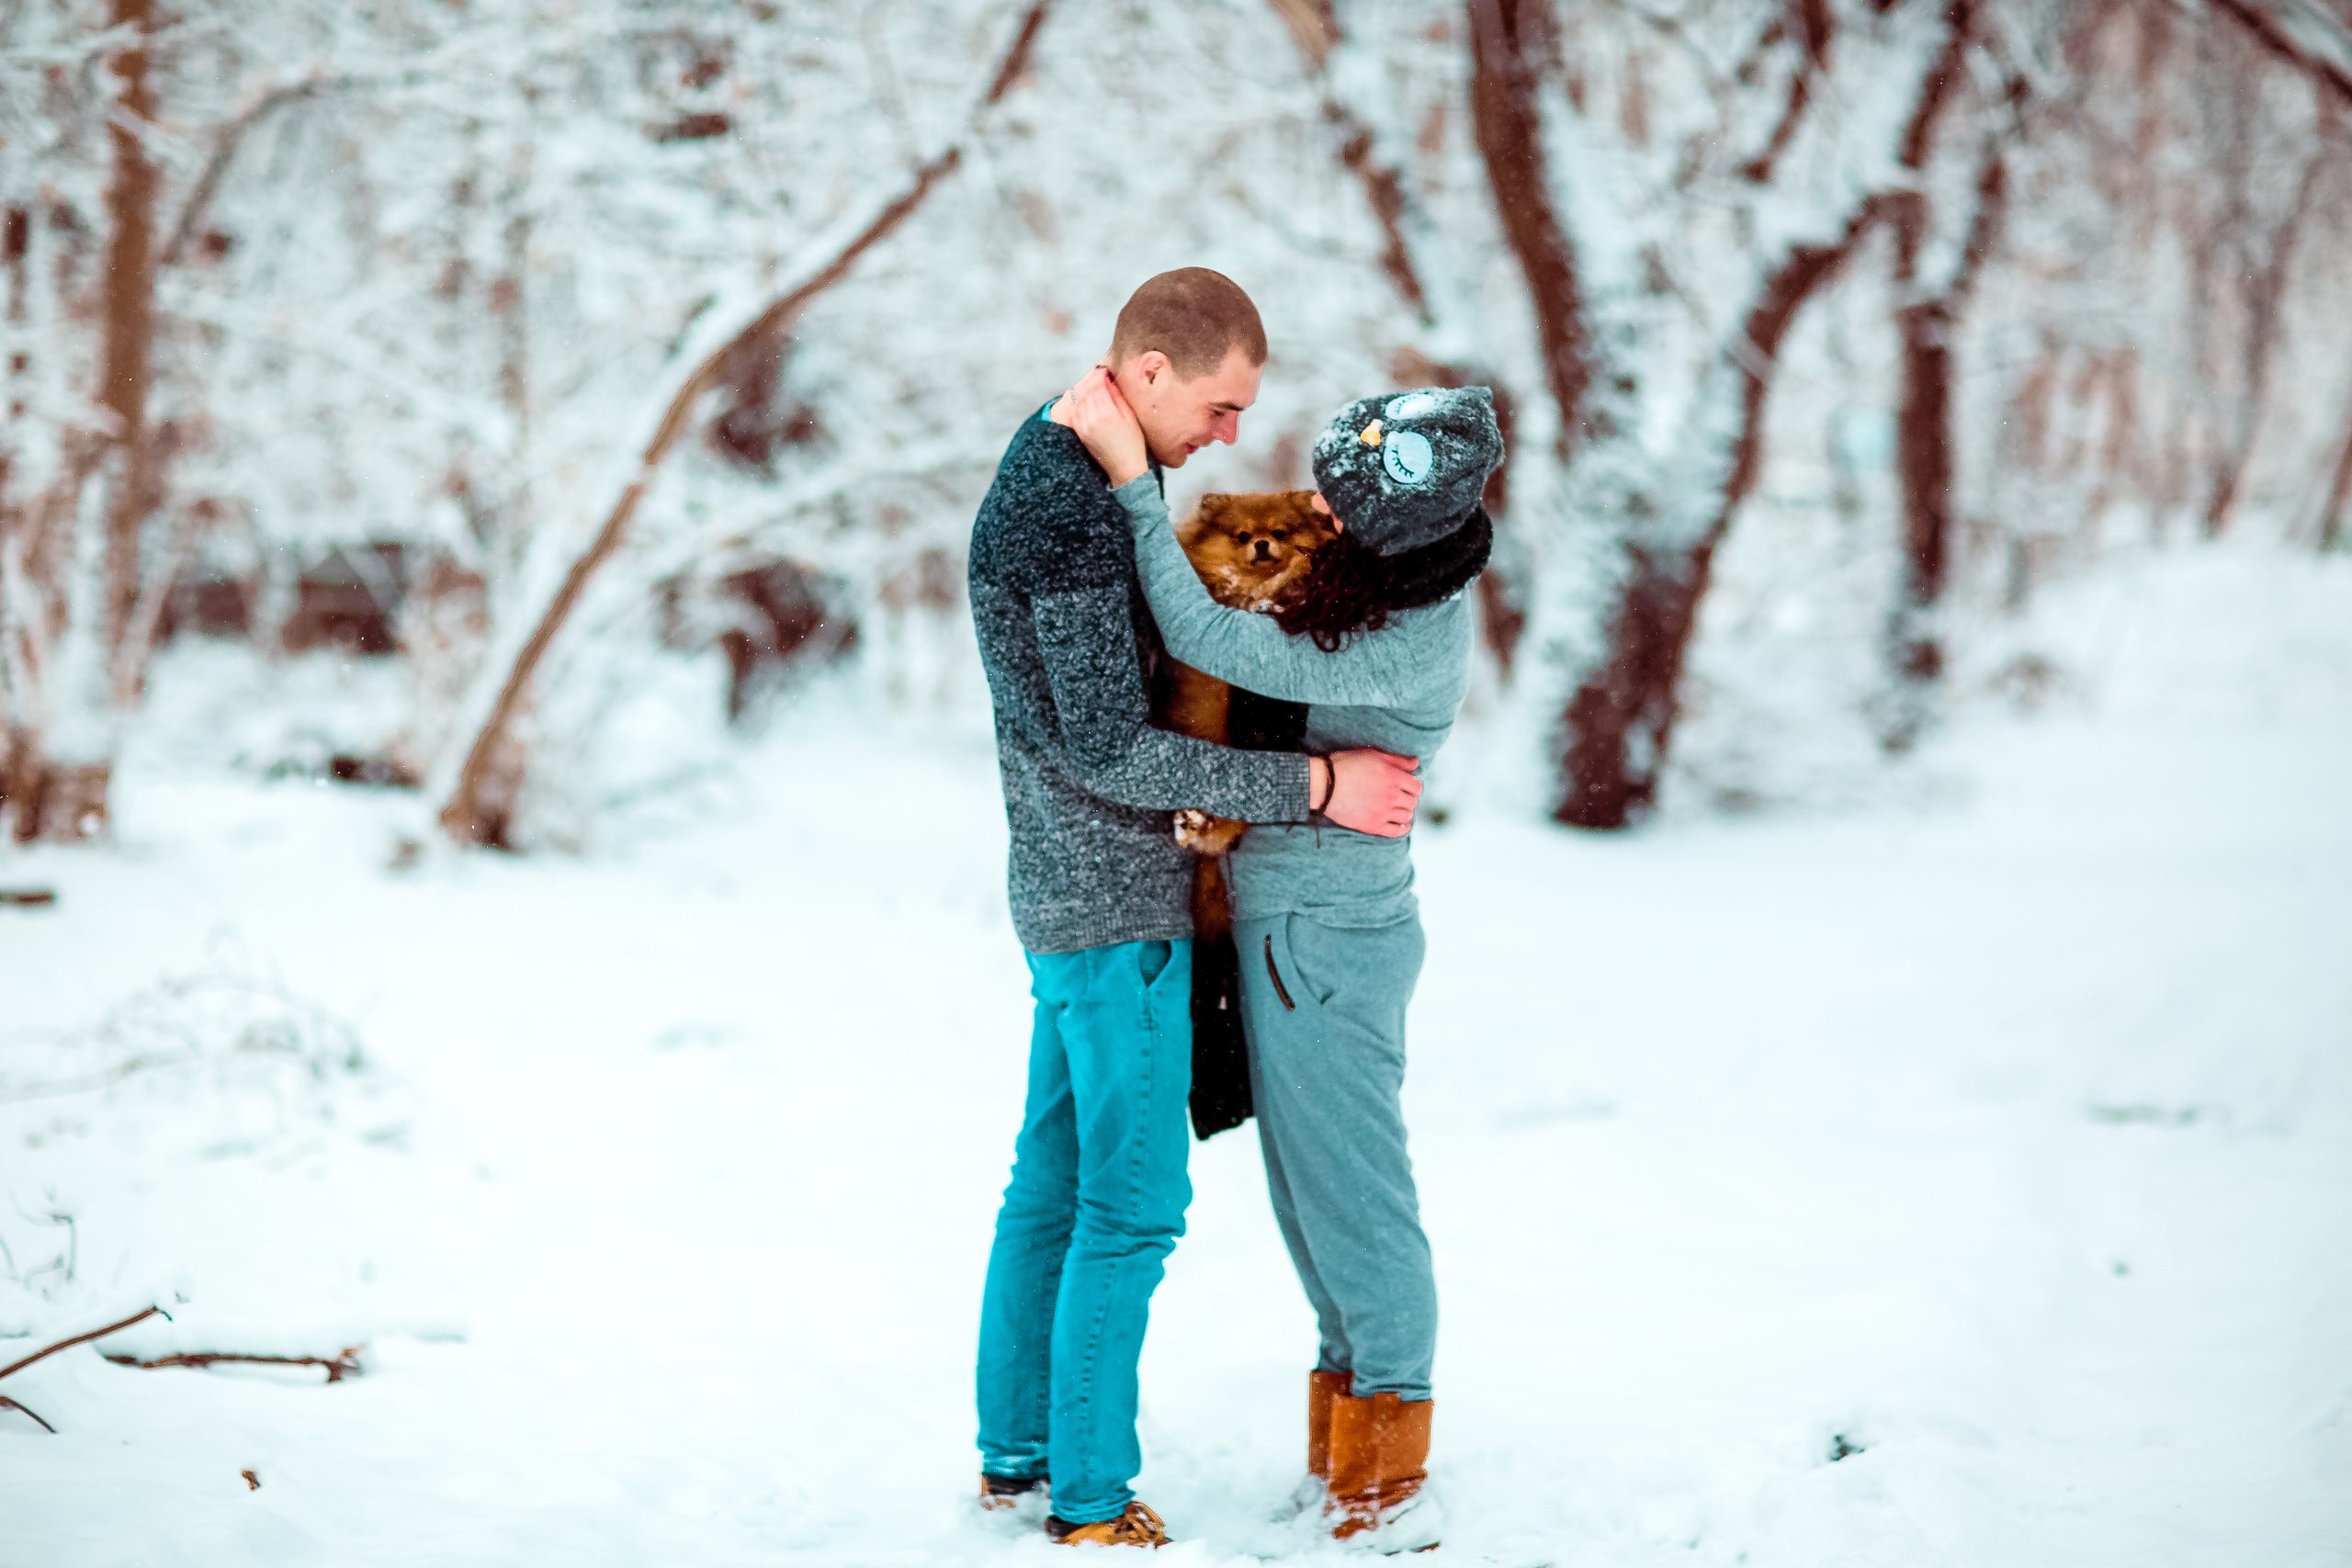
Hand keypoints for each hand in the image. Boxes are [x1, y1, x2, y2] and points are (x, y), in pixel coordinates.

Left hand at [1064, 365, 1149, 486]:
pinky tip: (1084, 400)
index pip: (1098, 387)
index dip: (1099, 376)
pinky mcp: (1081, 434)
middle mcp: (1093, 420)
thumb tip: (1108, 381)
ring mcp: (1085, 428)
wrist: (1125, 468)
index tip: (1103, 369)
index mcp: (1107, 415)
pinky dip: (1078, 404)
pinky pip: (1075, 413)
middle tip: (1097, 374)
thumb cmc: (1133, 443)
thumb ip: (1117, 398)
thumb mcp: (1129, 417)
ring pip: (1079, 402)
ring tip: (1091, 385)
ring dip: (1084, 391)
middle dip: (1091, 381)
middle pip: (1086, 392)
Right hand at [1321, 750, 1421, 837]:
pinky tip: (1402, 825)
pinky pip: (1395, 832)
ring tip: (1399, 809)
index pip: (1417, 786)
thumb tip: (1417, 764)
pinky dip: (1402, 829)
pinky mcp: (1372, 826)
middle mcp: (1391, 796)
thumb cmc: (1347, 765)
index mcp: (1393, 777)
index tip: (1408, 786)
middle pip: (1412, 802)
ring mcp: (1382, 813)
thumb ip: (1398, 760)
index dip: (1414, 786)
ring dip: (1406, 812)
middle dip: (1409, 798)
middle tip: (1402, 797)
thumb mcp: (1373, 755)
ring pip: (1406, 816)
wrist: (1325, 784)